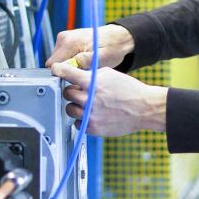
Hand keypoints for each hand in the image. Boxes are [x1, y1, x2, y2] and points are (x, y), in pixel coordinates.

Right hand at [45, 24, 133, 69]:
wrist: (116, 38)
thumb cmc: (111, 47)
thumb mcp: (103, 57)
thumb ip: (88, 60)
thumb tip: (75, 62)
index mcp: (69, 42)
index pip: (53, 65)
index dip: (63, 74)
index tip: (75, 76)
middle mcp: (63, 38)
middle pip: (55, 64)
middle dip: (68, 70)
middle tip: (84, 70)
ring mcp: (64, 39)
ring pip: (59, 62)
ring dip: (70, 66)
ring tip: (86, 65)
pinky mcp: (66, 42)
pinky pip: (63, 57)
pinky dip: (72, 62)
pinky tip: (84, 61)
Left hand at [51, 62, 167, 136]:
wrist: (143, 108)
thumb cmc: (129, 90)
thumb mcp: (109, 74)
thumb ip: (91, 75)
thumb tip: (78, 76)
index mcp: (92, 83)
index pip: (67, 74)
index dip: (58, 70)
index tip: (54, 70)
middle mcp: (89, 99)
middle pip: (66, 93)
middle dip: (72, 90)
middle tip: (81, 91)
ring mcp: (90, 115)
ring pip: (69, 109)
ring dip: (75, 105)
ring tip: (87, 104)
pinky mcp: (93, 128)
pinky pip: (77, 123)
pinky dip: (82, 118)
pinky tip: (92, 114)